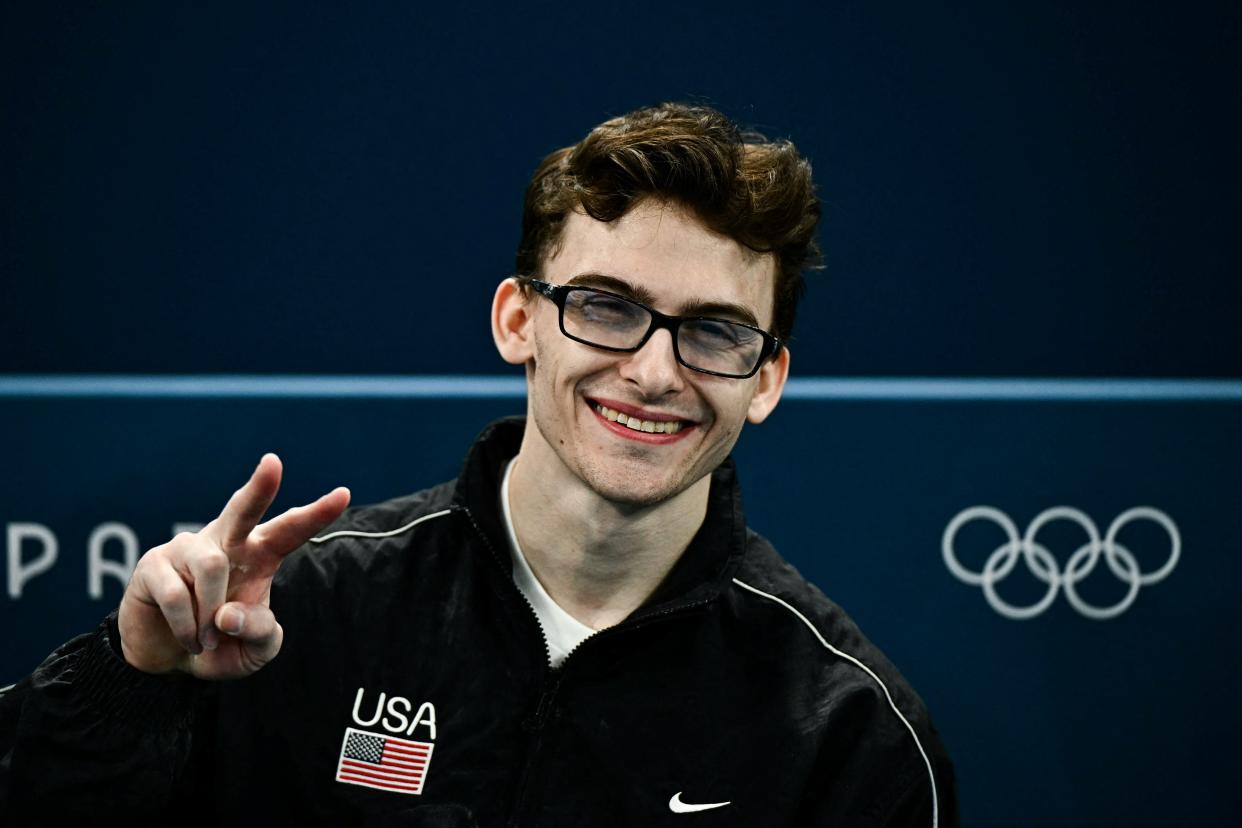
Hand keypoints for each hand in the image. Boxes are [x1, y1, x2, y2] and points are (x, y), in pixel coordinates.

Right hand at [117, 454, 349, 678]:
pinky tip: (188, 639)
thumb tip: (228, 614)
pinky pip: (176, 593)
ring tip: (206, 640)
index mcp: (259, 556)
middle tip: (273, 463)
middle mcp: (225, 544)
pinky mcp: (153, 565)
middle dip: (259, 487)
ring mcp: (186, 549)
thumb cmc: (221, 646)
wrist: (170, 663)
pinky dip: (187, 626)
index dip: (316, 514)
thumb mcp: (255, 649)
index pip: (290, 531)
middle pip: (243, 509)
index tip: (344, 494)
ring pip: (211, 567)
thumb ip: (259, 632)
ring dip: (210, 614)